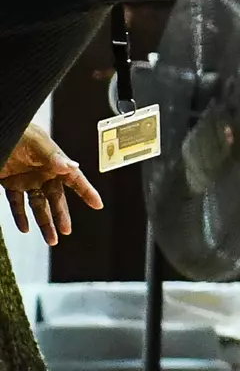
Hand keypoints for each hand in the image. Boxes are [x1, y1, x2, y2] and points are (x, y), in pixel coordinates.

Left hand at [1, 124, 101, 245]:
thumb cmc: (18, 131)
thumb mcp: (37, 142)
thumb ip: (53, 156)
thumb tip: (71, 166)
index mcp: (55, 162)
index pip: (75, 179)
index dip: (87, 192)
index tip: (98, 204)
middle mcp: (43, 174)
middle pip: (56, 199)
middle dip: (62, 216)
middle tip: (66, 231)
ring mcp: (27, 180)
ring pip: (38, 206)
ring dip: (44, 223)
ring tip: (51, 239)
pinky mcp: (10, 184)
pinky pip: (16, 204)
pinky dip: (20, 217)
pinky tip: (24, 228)